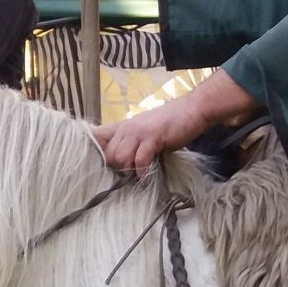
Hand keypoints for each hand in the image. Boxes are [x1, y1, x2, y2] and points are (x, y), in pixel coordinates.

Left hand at [93, 70, 260, 172]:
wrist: (192, 110)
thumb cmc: (171, 123)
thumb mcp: (146, 131)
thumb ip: (133, 143)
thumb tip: (123, 162)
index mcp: (124, 126)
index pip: (96, 136)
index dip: (94, 152)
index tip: (100, 166)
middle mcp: (127, 128)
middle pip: (108, 154)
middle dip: (116, 168)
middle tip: (128, 173)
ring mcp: (139, 132)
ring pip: (120, 157)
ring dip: (128, 170)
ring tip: (138, 173)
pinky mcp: (153, 137)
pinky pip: (139, 160)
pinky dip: (142, 172)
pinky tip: (146, 176)